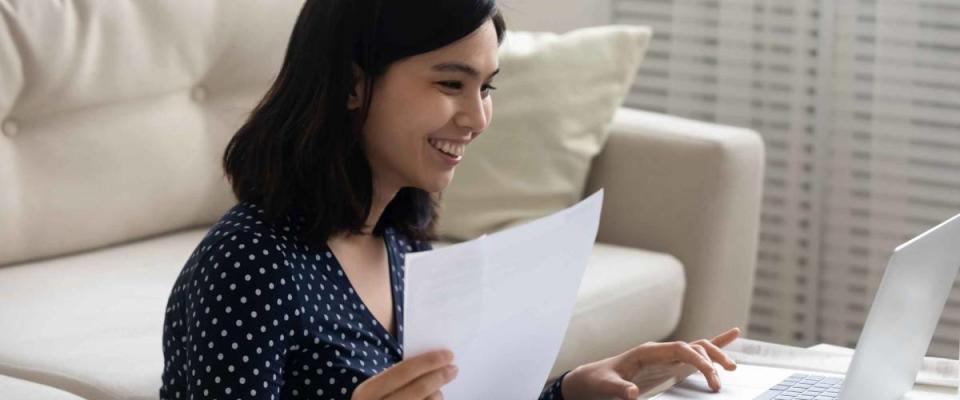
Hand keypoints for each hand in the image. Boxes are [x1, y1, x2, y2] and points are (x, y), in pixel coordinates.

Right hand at [352, 350, 457, 399]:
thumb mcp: (375, 390)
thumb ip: (396, 378)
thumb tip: (433, 363)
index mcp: (367, 392)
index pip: (403, 371)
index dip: (428, 361)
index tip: (447, 354)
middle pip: (419, 389)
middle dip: (439, 376)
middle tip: (453, 369)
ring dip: (437, 395)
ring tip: (437, 391)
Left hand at [561, 327, 740, 399]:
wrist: (594, 378)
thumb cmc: (601, 379)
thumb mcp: (607, 385)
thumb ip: (619, 388)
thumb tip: (632, 394)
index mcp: (648, 351)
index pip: (681, 349)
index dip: (699, 359)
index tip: (711, 375)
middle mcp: (661, 351)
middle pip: (694, 347)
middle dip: (712, 359)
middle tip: (721, 380)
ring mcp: (668, 357)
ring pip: (699, 348)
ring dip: (716, 355)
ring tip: (732, 368)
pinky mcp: (671, 365)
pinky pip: (695, 353)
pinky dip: (715, 344)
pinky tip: (732, 335)